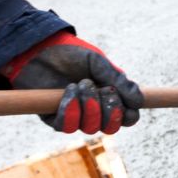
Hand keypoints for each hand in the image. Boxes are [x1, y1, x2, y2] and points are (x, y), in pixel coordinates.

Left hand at [1, 33, 143, 134]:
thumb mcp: (99, 63)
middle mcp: (95, 111)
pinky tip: (67, 91)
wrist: (39, 50)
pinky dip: (70, 109)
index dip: (128, 113)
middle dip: (109, 109)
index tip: (120, 96)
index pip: (128, 118)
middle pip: (111, 127)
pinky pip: (68, 126)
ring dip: (88, 106)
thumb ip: (119, 81)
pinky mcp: (56, 119)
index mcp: (110, 98)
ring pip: (91, 128)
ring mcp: (76, 116)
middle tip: (101, 88)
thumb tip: (139, 102)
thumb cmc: (70, 55)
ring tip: (79, 84)